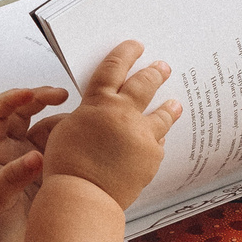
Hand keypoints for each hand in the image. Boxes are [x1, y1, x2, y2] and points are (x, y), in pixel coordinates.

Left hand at [0, 85, 67, 241]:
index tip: (28, 94)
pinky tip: (88, 145)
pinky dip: (76, 145)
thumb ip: (13, 177)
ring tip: (80, 124)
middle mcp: (14, 147)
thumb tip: (35, 158)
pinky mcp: (50, 172)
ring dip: (64, 123)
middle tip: (62, 94)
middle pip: (28, 111)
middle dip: (44, 97)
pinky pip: (65, 152)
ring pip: (51, 130)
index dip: (11, 99)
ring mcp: (33, 158)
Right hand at [37, 41, 179, 209]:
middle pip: (144, 83)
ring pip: (162, 113)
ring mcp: (141, 134)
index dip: (126, 53)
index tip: (136, 46)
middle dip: (155, 72)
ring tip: (175, 103)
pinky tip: (160, 139)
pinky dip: (157, 139)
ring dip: (169, 106)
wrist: (83, 195)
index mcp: (98, 102)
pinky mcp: (152, 155)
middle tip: (162, 66)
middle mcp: (123, 113)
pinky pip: (158, 143)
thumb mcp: (66, 129)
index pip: (114, 66)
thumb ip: (87, 115)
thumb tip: (99, 113)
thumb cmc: (67, 166)